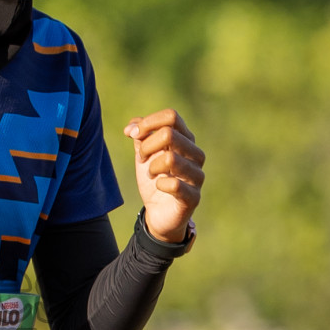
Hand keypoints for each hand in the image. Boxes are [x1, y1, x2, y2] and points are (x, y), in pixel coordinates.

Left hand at [123, 108, 203, 242]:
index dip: (148, 123)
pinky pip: (175, 185)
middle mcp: (196, 154)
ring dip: (152, 166)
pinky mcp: (194, 197)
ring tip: (151, 174)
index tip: (133, 135)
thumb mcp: (144, 154)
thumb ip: (140, 136)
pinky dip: (160, 184)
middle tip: (142, 159)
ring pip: (171, 158)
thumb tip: (132, 126)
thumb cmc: (154, 179)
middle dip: (146, 146)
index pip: (171, 117)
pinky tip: (159, 187)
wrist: (158, 212)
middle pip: (169, 134)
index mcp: (185, 139)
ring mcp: (197, 176)